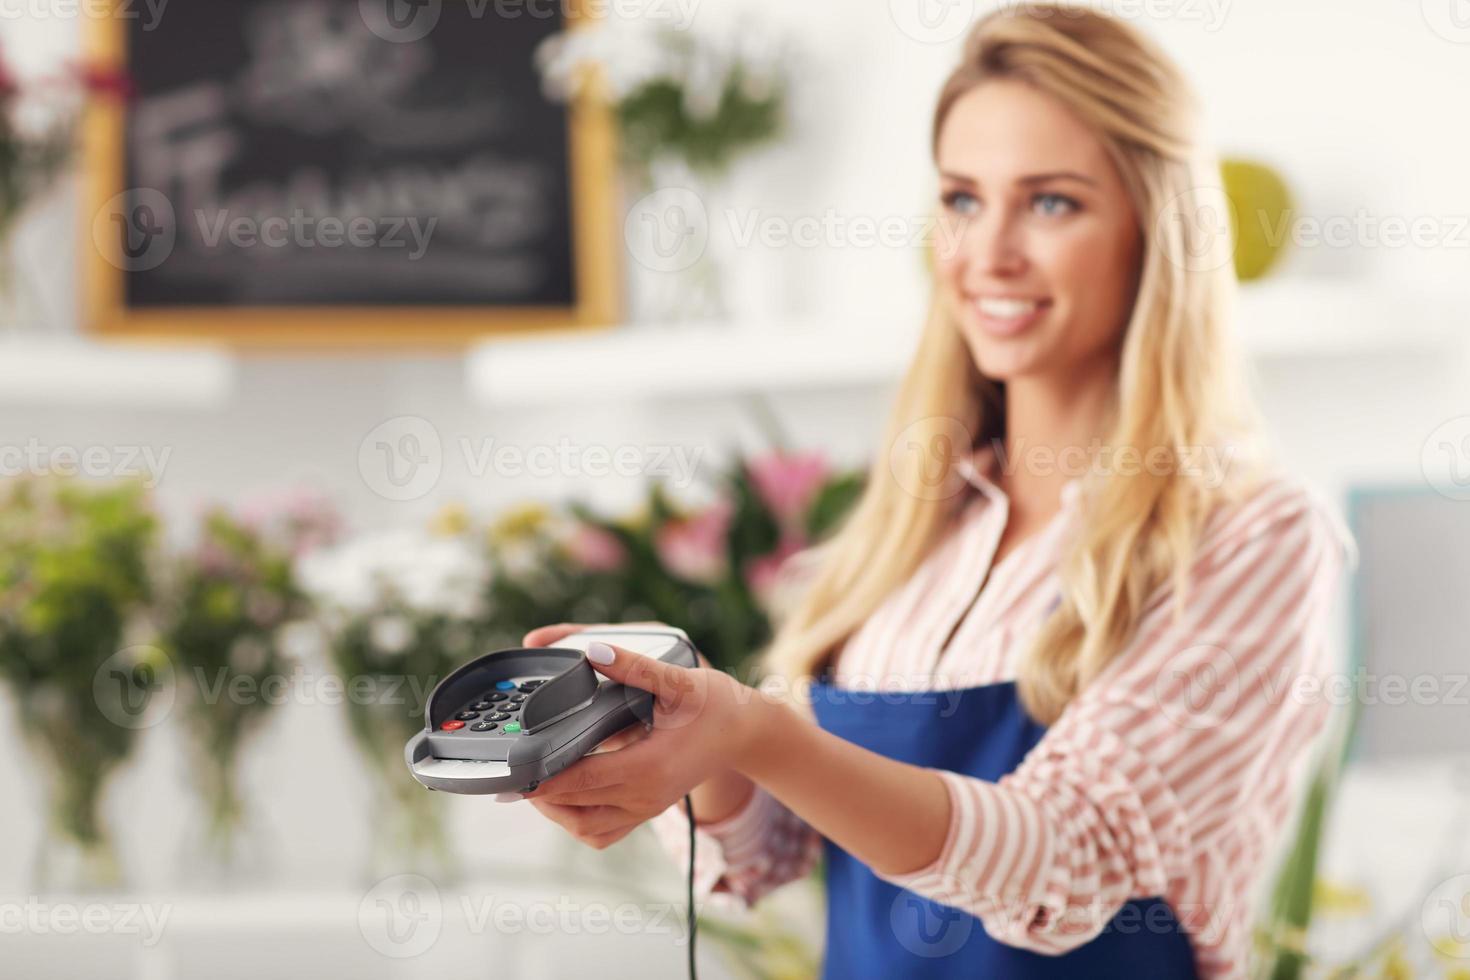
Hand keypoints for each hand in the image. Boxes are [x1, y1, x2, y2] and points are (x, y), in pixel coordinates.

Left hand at [510, 622, 767, 849]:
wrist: (746, 733)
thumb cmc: (715, 704)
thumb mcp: (677, 680)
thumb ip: (632, 666)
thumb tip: (591, 650)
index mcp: (646, 768)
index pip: (577, 781)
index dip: (539, 775)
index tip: (512, 764)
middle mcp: (643, 796)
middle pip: (572, 807)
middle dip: (537, 790)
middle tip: (512, 766)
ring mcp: (645, 809)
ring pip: (584, 828)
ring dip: (555, 810)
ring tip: (534, 780)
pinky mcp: (646, 811)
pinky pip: (601, 832)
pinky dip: (576, 820)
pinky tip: (564, 794)